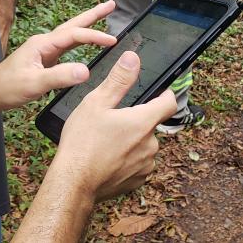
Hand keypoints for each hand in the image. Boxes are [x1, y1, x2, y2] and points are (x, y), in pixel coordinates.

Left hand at [0, 1, 117, 114]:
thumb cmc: (8, 88)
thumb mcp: (34, 84)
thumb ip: (60, 77)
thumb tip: (86, 70)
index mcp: (42, 44)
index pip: (74, 35)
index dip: (95, 36)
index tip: (114, 41)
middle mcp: (44, 43)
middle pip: (73, 25)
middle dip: (93, 15)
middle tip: (111, 5)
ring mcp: (44, 51)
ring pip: (71, 34)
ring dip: (88, 26)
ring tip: (104, 17)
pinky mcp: (44, 60)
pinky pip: (67, 47)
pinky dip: (80, 42)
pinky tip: (86, 43)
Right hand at [51, 52, 175, 201]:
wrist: (74, 182)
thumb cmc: (82, 142)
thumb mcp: (96, 103)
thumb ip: (118, 80)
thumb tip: (133, 59)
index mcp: (143, 122)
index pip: (169, 103)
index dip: (166, 94)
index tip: (159, 91)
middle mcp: (150, 144)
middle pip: (151, 125)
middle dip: (137, 120)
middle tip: (112, 120)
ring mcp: (146, 165)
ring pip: (144, 145)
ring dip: (132, 141)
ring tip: (106, 141)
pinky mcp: (138, 181)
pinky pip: (138, 164)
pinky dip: (127, 159)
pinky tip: (107, 157)